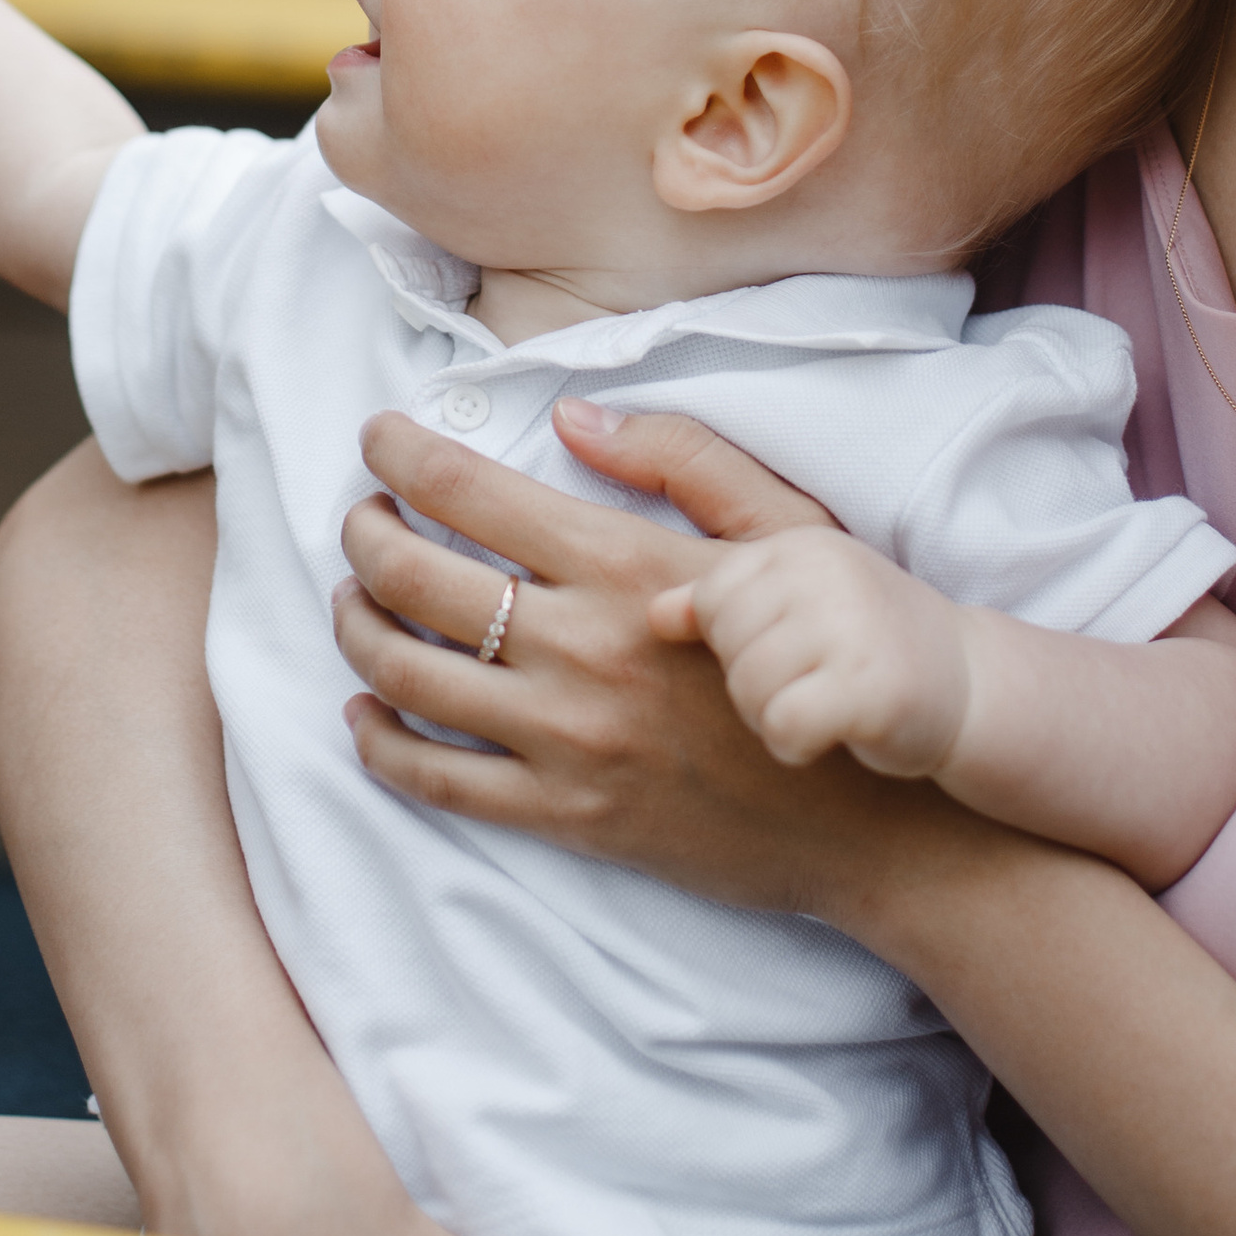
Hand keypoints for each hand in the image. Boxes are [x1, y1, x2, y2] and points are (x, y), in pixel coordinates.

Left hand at [330, 399, 956, 920]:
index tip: (375, 440)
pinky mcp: (568, 816)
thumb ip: (681, 460)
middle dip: (361, 534)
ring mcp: (568, 740)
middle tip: (356, 517)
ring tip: (354, 600)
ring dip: (357, 628)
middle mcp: (581, 650)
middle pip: (413, 578)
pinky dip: (380, 743)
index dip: (401, 455)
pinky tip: (365, 713)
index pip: (469, 492)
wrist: (880, 814)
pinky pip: (438, 781)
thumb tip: (573, 419)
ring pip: (407, 677)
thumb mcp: (784, 533)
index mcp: (626, 565)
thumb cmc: (835, 651)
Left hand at [649, 528, 972, 778]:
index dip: (732, 644)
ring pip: (748, 688)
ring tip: (816, 707)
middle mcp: (828, 573)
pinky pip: (784, 724)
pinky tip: (822, 739)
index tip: (782, 652)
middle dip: (749, 682)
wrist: (970, 690)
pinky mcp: (871, 688)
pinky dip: (794, 745)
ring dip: (772, 716)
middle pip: (725, 644)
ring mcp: (853, 627)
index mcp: (801, 547)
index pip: (712, 598)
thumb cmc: (867, 646)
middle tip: (803, 685)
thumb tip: (653, 612)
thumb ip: (721, 595)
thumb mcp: (797, 602)